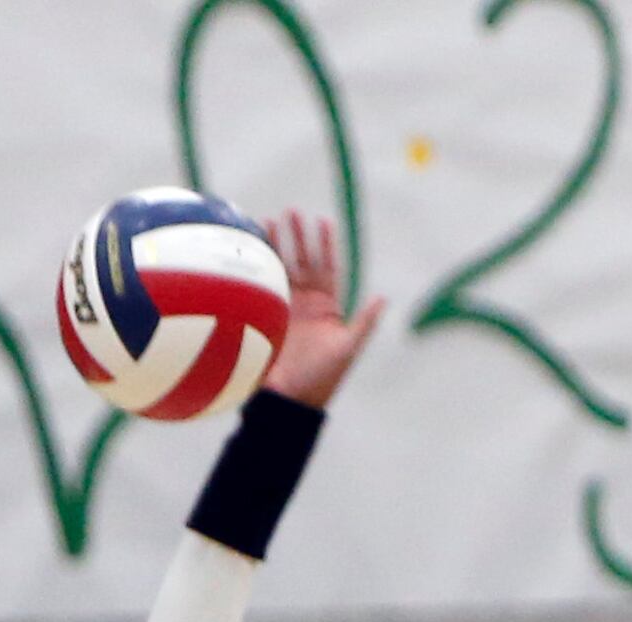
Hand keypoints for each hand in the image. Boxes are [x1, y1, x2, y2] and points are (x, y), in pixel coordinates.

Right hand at [261, 210, 384, 410]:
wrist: (290, 401)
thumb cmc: (322, 379)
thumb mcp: (347, 349)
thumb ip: (363, 323)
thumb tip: (383, 298)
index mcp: (327, 307)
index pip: (327, 267)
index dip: (325, 244)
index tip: (322, 220)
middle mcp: (305, 304)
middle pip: (301, 261)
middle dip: (296, 236)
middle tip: (290, 210)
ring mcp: (283, 310)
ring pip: (279, 271)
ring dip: (273, 246)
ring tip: (265, 222)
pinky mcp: (264, 319)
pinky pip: (260, 289)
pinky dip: (255, 270)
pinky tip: (247, 253)